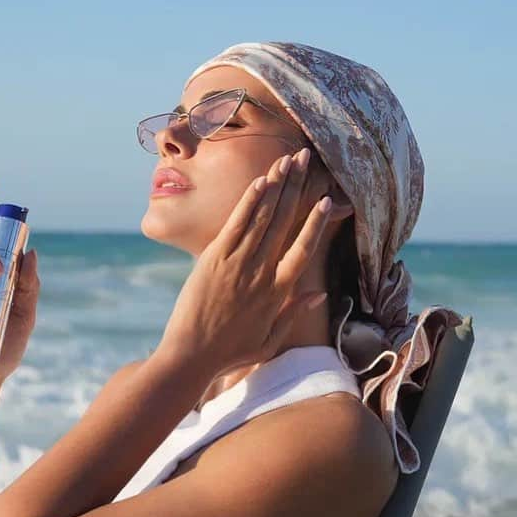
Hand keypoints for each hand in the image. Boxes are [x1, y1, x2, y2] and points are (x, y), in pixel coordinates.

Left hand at [157, 147, 339, 376]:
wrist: (191, 356)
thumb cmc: (230, 352)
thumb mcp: (269, 340)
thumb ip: (294, 313)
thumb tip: (319, 293)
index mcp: (278, 293)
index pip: (304, 250)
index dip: (316, 223)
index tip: (326, 200)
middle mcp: (262, 273)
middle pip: (285, 222)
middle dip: (297, 187)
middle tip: (307, 160)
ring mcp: (238, 264)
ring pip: (263, 217)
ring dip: (277, 185)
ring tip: (288, 160)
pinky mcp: (214, 259)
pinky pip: (236, 224)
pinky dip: (249, 201)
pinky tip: (261, 182)